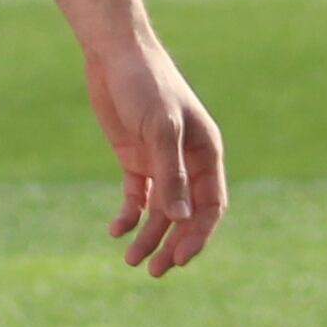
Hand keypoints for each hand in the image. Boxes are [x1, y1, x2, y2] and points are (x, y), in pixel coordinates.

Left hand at [81, 27, 225, 275]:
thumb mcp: (161, 130)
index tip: (181, 259)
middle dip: (173, 244)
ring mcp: (160, 161)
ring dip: (148, 236)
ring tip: (130, 260)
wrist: (115, 54)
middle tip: (154, 271)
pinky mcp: (134, 159)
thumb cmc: (146, 85)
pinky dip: (129, 216)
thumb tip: (180, 221)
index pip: (211, 205)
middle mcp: (187, 162)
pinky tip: (116, 230)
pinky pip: (136, 197)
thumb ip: (170, 175)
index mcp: (206, 153)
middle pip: (185, 215)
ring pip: (160, 211)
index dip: (199, 235)